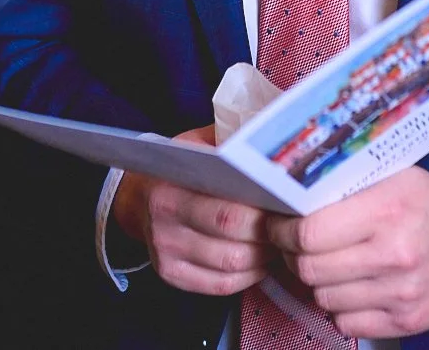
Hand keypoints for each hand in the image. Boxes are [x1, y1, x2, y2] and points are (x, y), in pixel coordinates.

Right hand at [112, 126, 271, 295]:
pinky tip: (260, 259)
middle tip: (290, 225)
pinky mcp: (172, 276)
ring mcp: (166, 255)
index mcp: (171, 190)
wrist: (138, 196)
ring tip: (279, 240)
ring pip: (232, 267)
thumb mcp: (198, 144)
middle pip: (232, 243)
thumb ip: (231, 146)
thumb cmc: (179, 167)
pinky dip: (248, 275)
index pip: (228, 212)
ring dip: (263, 257)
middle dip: (269, 236)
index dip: (265, 212)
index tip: (288, 205)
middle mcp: (164, 226)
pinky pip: (222, 286)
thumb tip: (275, 148)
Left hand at [268, 168, 428, 338]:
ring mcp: (402, 293)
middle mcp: (395, 254)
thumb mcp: (392, 177)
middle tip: (296, 246)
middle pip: (311, 269)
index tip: (277, 226)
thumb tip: (289, 201)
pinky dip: (341, 306)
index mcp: (387, 210)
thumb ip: (345, 190)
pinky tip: (352, 285)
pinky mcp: (407, 321)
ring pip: (324, 298)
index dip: (282, 232)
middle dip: (294, 257)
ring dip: (318, 282)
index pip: (310, 233)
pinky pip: (347, 322)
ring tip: (329, 263)